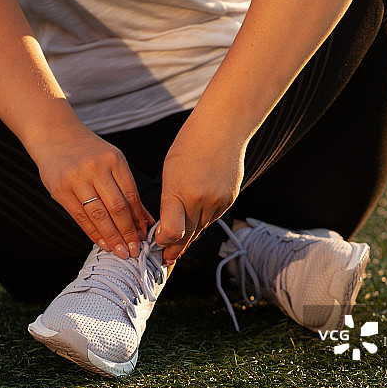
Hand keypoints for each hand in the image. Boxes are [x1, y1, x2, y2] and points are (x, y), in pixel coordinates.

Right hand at [29, 126, 154, 259]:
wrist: (54, 135)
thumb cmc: (89, 152)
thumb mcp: (111, 161)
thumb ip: (126, 189)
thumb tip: (144, 221)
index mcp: (114, 160)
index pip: (131, 195)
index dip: (139, 219)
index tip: (145, 237)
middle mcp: (96, 168)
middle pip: (117, 207)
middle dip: (128, 233)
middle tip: (135, 251)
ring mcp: (77, 178)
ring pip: (99, 215)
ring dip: (112, 237)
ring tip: (121, 252)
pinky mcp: (60, 189)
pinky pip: (80, 217)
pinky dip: (93, 233)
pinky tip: (103, 243)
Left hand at [156, 124, 245, 263]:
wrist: (222, 128)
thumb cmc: (190, 146)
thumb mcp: (170, 172)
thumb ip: (169, 201)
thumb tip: (167, 228)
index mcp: (179, 191)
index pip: (171, 232)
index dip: (163, 242)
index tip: (156, 244)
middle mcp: (200, 200)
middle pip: (186, 235)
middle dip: (174, 248)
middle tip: (165, 258)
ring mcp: (217, 201)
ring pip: (200, 229)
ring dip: (189, 236)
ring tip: (177, 247)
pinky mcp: (230, 199)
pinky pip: (213, 218)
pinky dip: (203, 220)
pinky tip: (195, 220)